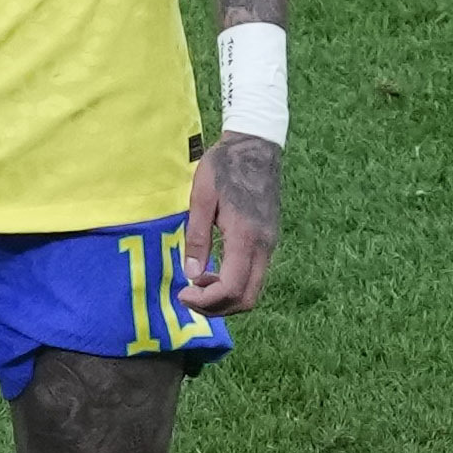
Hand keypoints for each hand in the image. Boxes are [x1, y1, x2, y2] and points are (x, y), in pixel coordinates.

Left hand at [183, 129, 279, 312]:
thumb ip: (196, 237)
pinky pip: (255, 276)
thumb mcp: (201, 197)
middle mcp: (263, 246)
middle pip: (246, 299)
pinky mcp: (269, 241)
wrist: (255, 146)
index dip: (206, 301)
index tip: (183, 293)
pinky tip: (214, 271)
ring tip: (199, 282)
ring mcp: (270, 244)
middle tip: (189, 295)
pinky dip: (234, 285)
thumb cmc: (224, 166)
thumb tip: (190, 273)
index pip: (232, 288)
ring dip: (225, 297)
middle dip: (216, 307)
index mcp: (245, 236)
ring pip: (253, 291)